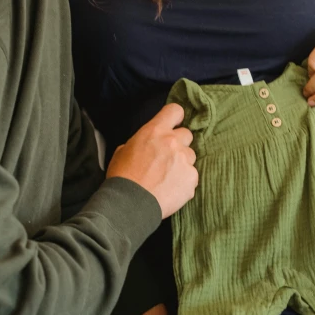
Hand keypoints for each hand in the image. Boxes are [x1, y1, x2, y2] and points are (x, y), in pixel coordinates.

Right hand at [106, 103, 197, 218]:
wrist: (130, 203)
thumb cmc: (123, 177)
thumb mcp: (123, 150)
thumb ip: (141, 142)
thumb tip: (146, 145)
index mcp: (155, 131)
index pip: (175, 111)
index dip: (175, 117)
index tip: (173, 124)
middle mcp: (173, 142)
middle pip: (187, 134)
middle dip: (178, 143)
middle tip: (166, 157)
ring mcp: (184, 160)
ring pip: (190, 156)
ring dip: (181, 163)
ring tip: (166, 177)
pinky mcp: (191, 178)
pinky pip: (192, 176)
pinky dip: (183, 181)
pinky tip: (170, 189)